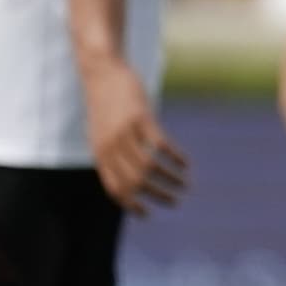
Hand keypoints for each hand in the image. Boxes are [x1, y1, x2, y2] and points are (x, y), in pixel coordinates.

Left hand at [82, 60, 188, 216]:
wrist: (101, 72)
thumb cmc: (103, 105)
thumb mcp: (99, 134)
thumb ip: (110, 155)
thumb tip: (126, 178)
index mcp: (99, 155)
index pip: (115, 189)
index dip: (131, 205)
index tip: (147, 213)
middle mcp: (110, 147)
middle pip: (136, 182)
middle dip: (158, 196)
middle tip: (175, 201)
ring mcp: (124, 132)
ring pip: (150, 166)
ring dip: (170, 179)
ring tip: (185, 184)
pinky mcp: (141, 117)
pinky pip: (160, 144)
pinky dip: (175, 157)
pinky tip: (186, 163)